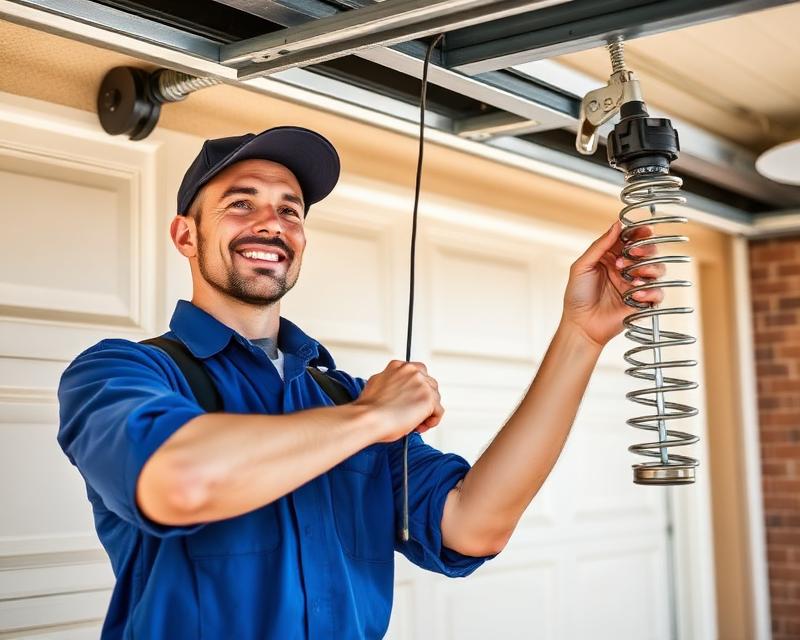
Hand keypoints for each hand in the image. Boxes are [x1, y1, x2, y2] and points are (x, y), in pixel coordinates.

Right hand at [354, 360, 443, 442]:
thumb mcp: (376, 383)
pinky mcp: (428, 399)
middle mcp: (412, 371)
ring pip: (435, 398)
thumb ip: (390, 382)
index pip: (417, 373)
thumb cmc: (369, 408)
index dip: (416, 389)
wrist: (368, 418)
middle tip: (412, 413)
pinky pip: (439, 411)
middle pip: (429, 385)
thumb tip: (396, 390)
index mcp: (398, 366)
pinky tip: (419, 426)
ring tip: (413, 423)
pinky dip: (432, 421)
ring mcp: (422, 384)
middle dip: (423, 400)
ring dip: (427, 412)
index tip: (411, 400)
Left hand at [561, 220, 665, 347]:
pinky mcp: (642, 301)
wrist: (580, 324)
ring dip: (649, 269)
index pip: (632, 239)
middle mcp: (627, 268)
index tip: (645, 231)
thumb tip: (617, 225)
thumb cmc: (577, 296)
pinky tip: (636, 293)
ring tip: (633, 276)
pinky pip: (658, 293)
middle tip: (634, 254)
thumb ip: (599, 245)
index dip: (640, 233)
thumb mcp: (582, 266)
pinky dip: (650, 291)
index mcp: (612, 257)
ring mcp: (636, 284)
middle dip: (646, 250)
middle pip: (649, 252)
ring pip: (658, 269)